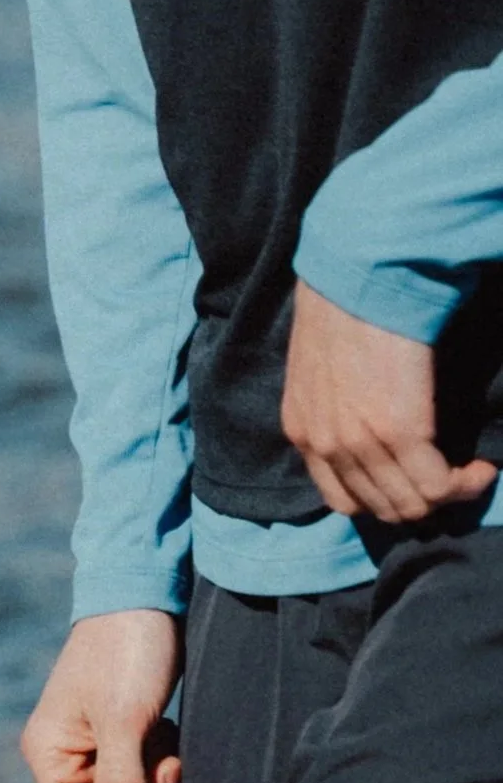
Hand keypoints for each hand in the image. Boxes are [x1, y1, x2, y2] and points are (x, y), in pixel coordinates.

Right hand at [21, 610, 182, 782]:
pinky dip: (162, 766)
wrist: (145, 596)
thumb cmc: (126, 651)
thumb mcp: (125, 720)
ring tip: (170, 745)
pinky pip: (143, 778)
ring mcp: (94, 747)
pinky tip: (169, 735)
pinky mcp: (123, 737)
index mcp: (49, 753)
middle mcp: (66, 757)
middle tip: (170, 767)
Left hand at [281, 281, 496, 523]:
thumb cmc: (343, 306)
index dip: (385, 498)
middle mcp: (326, 444)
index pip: (343, 500)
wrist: (359, 273)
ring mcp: (361, 442)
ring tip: (468, 473)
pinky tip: (481, 467)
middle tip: (451, 479)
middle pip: (381, 509)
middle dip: (421, 501)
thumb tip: (367, 430)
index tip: (414, 481)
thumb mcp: (316, 370)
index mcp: (301, 430)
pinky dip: (467, 483)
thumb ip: (332, 408)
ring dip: (448, 495)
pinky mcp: (401, 431)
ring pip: (412, 505)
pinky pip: (439, 486)